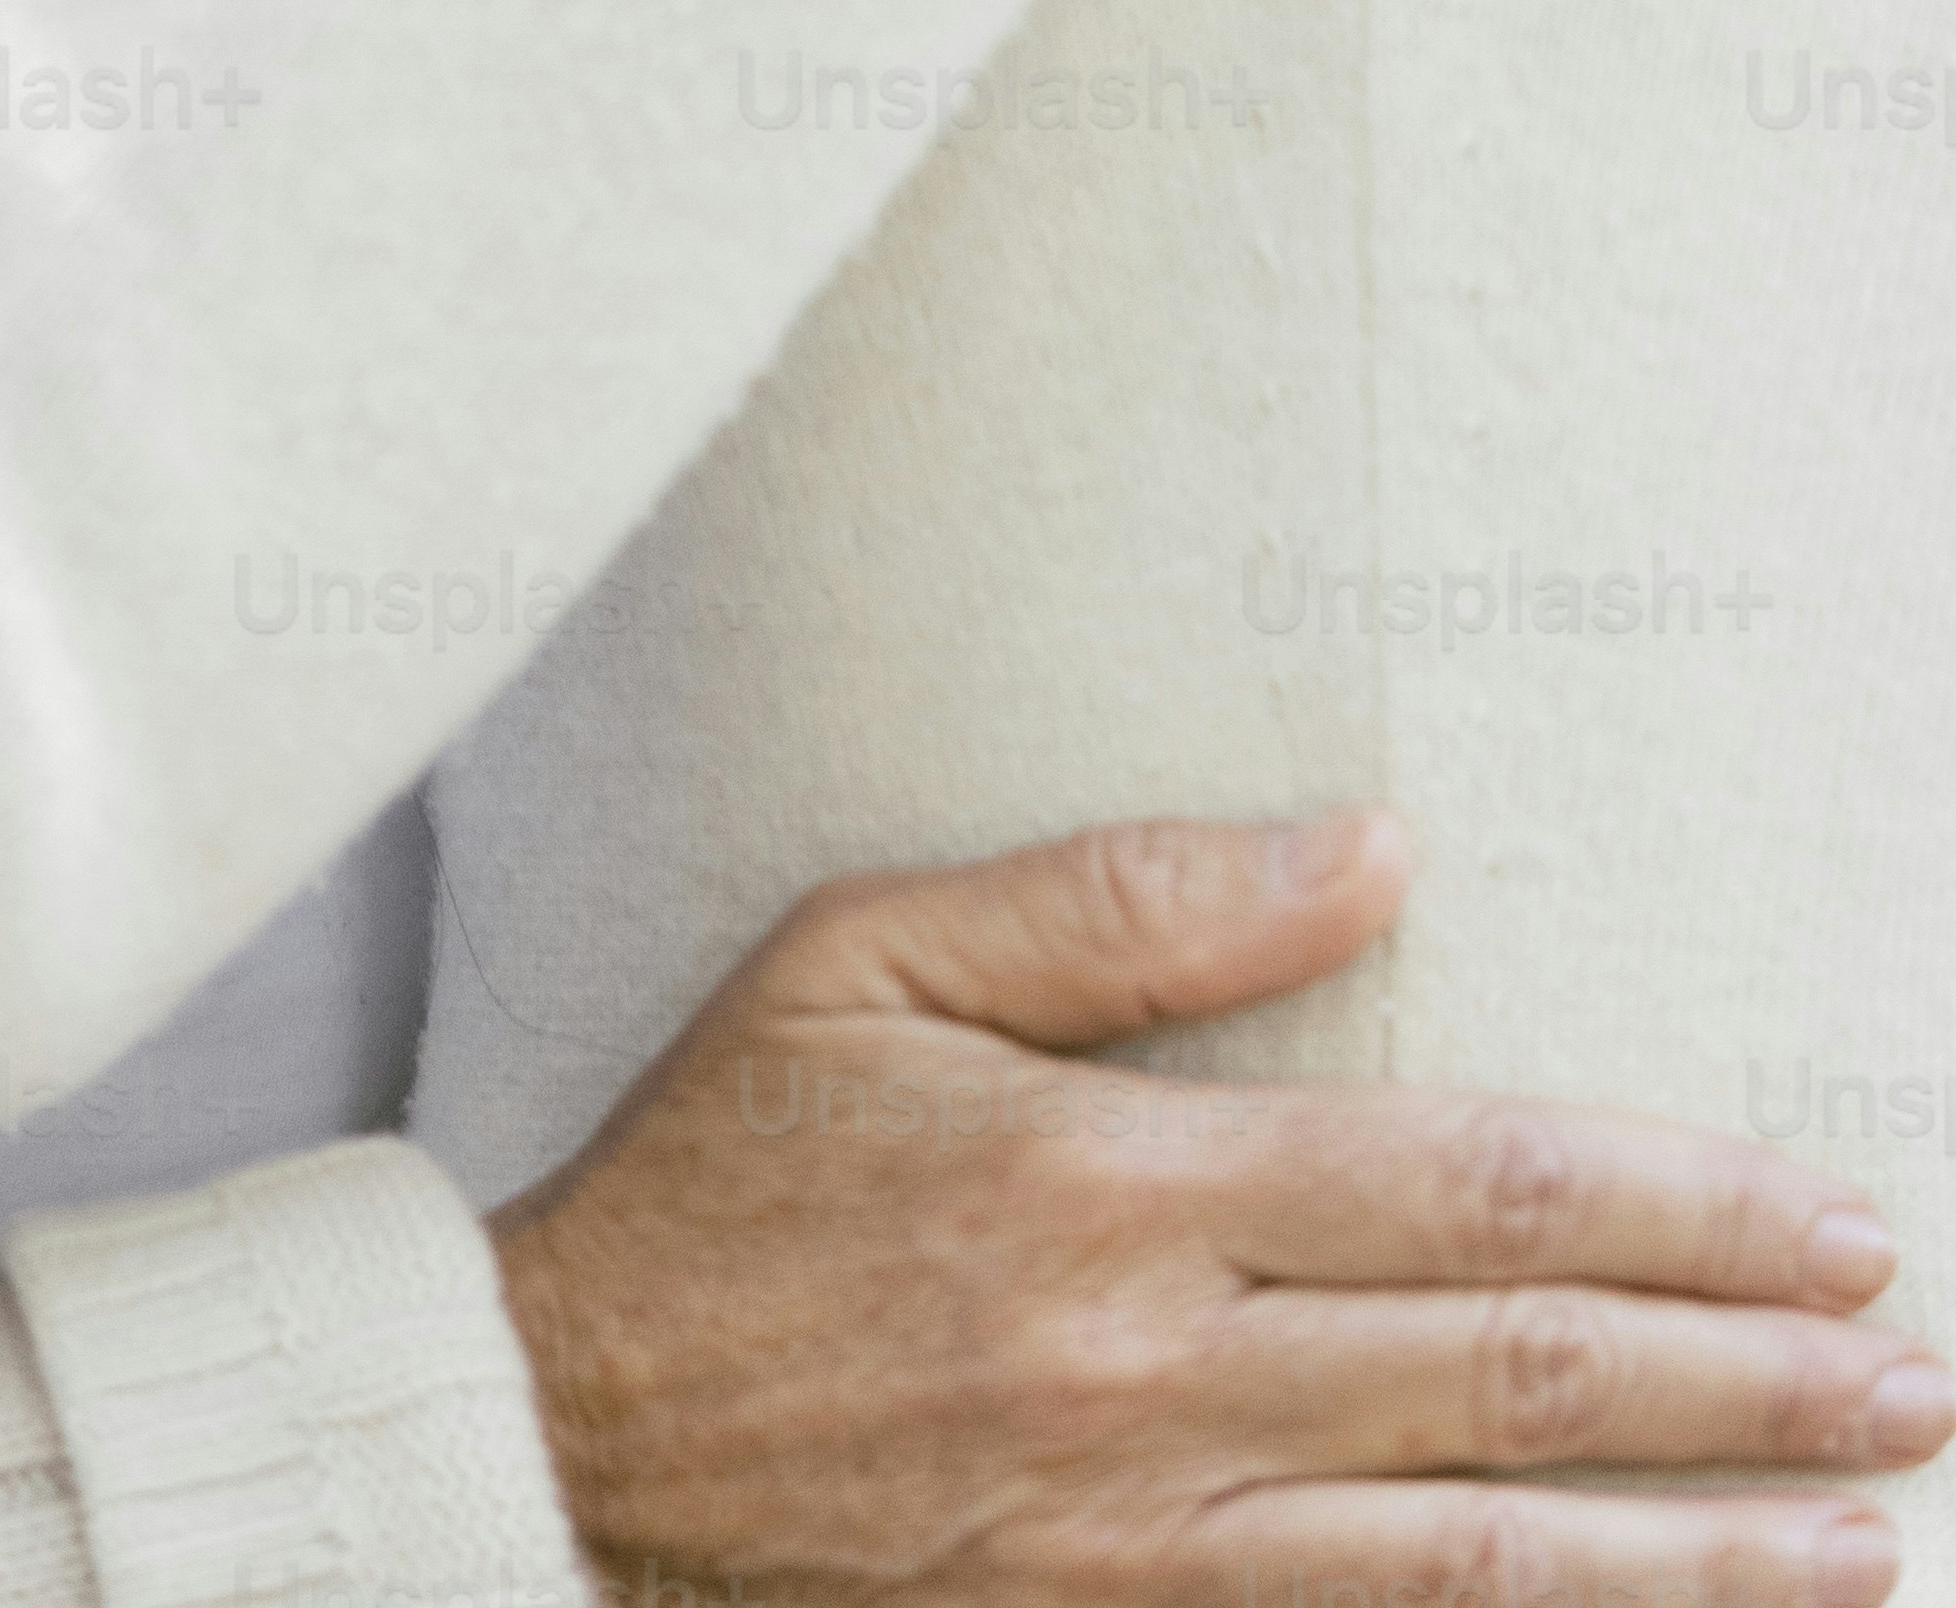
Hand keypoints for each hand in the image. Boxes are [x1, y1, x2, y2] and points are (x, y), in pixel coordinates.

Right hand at [485, 810, 1940, 1607]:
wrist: (561, 1429)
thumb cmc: (720, 1167)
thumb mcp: (868, 959)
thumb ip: (1124, 902)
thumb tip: (1371, 845)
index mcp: (1113, 1184)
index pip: (1469, 1187)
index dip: (1673, 1202)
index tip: (1831, 1214)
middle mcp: (1158, 1375)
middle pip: (1516, 1376)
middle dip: (1750, 1381)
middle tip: (1919, 1374)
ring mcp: (1143, 1545)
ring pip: (1487, 1564)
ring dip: (1702, 1560)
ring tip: (1872, 1548)